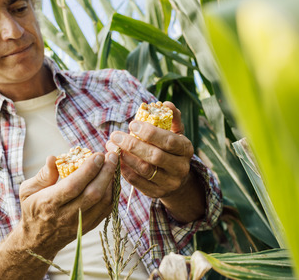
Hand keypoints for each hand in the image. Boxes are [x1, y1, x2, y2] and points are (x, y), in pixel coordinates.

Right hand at [18, 151, 117, 253]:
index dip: (88, 169)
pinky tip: (112, 179)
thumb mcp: (28, 191)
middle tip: (112, 156)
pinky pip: (106, 209)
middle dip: (106, 172)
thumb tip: (53, 158)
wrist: (37, 241)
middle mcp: (66, 215)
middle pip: (93, 194)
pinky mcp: (89, 226)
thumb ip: (43, 175)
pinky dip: (113, 193)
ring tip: (114, 165)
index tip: (98, 155)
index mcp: (49, 203)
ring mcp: (80, 223)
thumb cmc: (32, 209)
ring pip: (103, 202)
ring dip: (112, 182)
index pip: (73, 186)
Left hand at [106, 102, 204, 222]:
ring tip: (112, 146)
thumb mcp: (175, 132)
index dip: (149, 132)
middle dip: (132, 145)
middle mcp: (180, 168)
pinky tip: (116, 160)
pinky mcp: (157, 193)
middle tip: (115, 136)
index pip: (169, 141)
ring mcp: (169, 183)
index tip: (131, 124)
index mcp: (186, 149)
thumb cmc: (171, 149)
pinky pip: (138, 183)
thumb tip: (165, 104)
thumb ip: (171, 117)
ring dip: (125, 157)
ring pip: (145, 170)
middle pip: (155, 156)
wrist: (177, 178)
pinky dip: (125, 171)